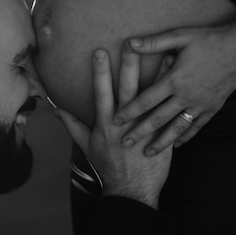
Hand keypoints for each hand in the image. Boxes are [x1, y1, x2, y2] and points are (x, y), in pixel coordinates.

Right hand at [54, 42, 171, 208]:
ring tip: (165, 51)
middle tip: (131, 43)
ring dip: (158, 74)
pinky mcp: (161, 136)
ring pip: (151, 97)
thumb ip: (72, 124)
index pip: (102, 92)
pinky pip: (168, 110)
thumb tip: (56, 108)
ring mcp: (145, 129)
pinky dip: (172, 94)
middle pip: (127, 89)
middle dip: (128, 65)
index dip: (100, 71)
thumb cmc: (107, 167)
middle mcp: (125, 124)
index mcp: (106, 124)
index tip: (99, 50)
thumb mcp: (86, 146)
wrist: (131, 191)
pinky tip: (179, 80)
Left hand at [114, 23, 235, 155]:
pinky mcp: (213, 108)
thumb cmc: (209, 40)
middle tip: (124, 143)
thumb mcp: (180, 36)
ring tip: (148, 152)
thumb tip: (129, 43)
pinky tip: (177, 145)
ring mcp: (201, 104)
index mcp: (175, 79)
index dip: (130, 111)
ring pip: (177, 128)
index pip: (146, 100)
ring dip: (162, 142)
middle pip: (159, 119)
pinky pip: (196, 127)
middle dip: (140, 132)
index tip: (116, 120)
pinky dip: (185, 137)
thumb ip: (153, 43)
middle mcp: (186, 96)